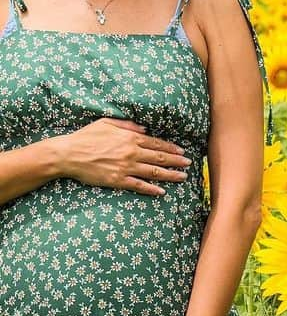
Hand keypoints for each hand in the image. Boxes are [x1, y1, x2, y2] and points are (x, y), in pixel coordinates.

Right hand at [58, 118, 192, 195]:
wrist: (69, 154)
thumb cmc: (86, 136)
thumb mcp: (108, 123)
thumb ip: (128, 125)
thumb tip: (144, 129)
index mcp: (131, 137)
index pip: (157, 143)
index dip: (171, 148)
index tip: (181, 151)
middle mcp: (132, 152)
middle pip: (160, 158)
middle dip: (176, 161)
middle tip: (188, 164)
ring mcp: (126, 167)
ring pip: (153, 172)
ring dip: (170, 175)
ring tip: (182, 177)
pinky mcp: (117, 180)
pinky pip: (138, 185)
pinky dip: (151, 189)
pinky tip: (162, 192)